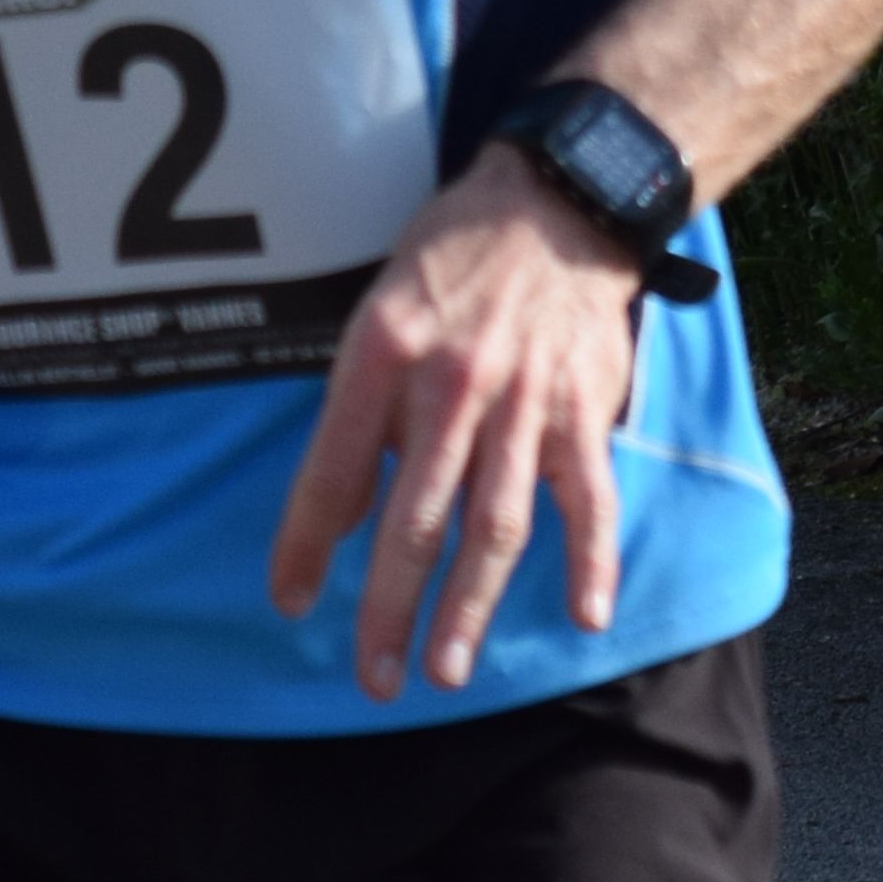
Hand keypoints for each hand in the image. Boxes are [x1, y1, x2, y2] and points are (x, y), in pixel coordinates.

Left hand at [268, 144, 649, 697]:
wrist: (556, 204)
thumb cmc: (451, 264)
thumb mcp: (377, 313)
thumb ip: (360, 407)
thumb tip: (333, 505)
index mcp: (380, 357)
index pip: (331, 471)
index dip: (306, 545)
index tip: (291, 603)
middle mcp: (449, 386)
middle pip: (413, 518)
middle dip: (390, 607)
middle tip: (373, 677)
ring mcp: (521, 404)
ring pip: (493, 524)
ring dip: (470, 605)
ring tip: (447, 671)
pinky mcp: (581, 412)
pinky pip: (589, 498)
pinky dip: (591, 560)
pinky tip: (584, 616)